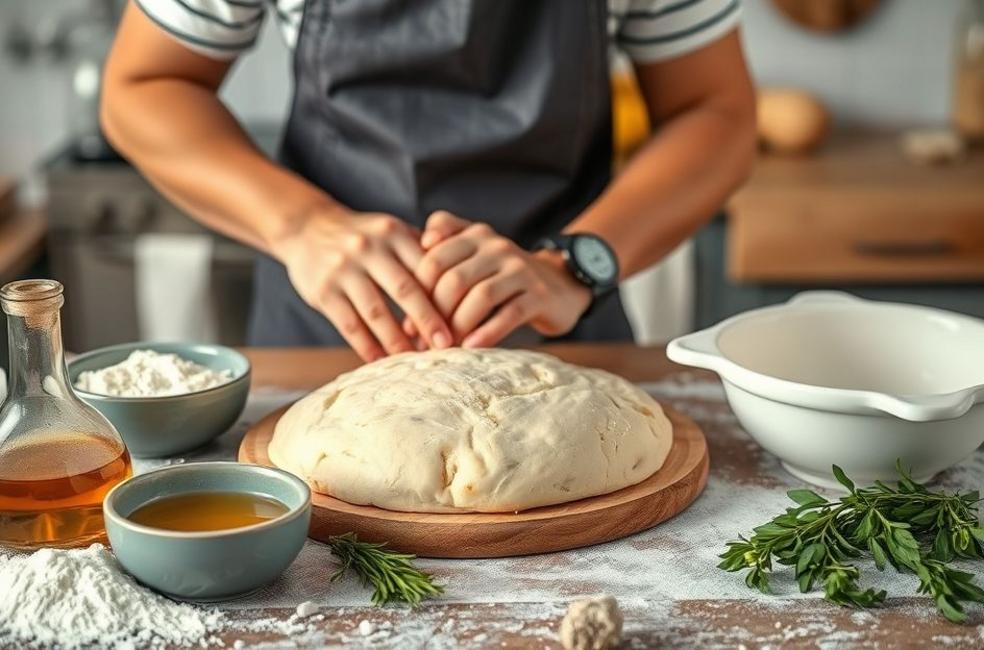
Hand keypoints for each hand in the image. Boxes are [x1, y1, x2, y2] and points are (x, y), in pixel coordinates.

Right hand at [272, 207, 451, 360]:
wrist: (307, 228)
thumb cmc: (363, 237)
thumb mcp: (391, 230)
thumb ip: (423, 251)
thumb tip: (461, 284)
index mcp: (393, 233)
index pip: (425, 267)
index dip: (444, 296)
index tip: (461, 320)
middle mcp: (368, 248)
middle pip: (405, 290)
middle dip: (428, 321)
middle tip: (446, 346)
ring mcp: (343, 270)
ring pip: (376, 312)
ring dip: (397, 340)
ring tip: (413, 360)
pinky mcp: (323, 291)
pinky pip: (349, 325)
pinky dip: (366, 346)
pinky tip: (380, 360)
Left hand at [410, 211, 591, 347]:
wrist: (558, 284)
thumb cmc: (501, 277)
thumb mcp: (471, 258)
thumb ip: (438, 261)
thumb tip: (402, 297)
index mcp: (474, 235)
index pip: (434, 260)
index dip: (418, 294)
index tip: (409, 324)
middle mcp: (497, 246)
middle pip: (454, 280)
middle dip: (436, 314)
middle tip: (426, 341)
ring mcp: (520, 269)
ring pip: (481, 297)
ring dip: (459, 325)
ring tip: (447, 346)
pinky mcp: (539, 294)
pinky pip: (509, 314)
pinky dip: (487, 333)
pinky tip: (472, 347)